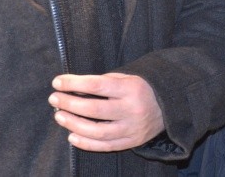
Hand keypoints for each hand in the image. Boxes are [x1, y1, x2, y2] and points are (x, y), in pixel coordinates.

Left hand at [49, 72, 163, 151]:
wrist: (170, 106)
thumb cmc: (141, 88)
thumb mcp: (127, 78)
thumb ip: (104, 83)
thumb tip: (74, 88)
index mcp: (130, 88)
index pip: (96, 85)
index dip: (74, 83)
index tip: (57, 82)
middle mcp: (131, 109)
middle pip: (94, 109)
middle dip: (69, 104)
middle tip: (54, 99)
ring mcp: (132, 128)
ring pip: (97, 131)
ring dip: (74, 124)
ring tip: (59, 116)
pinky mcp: (132, 142)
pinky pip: (105, 146)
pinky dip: (86, 143)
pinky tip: (71, 135)